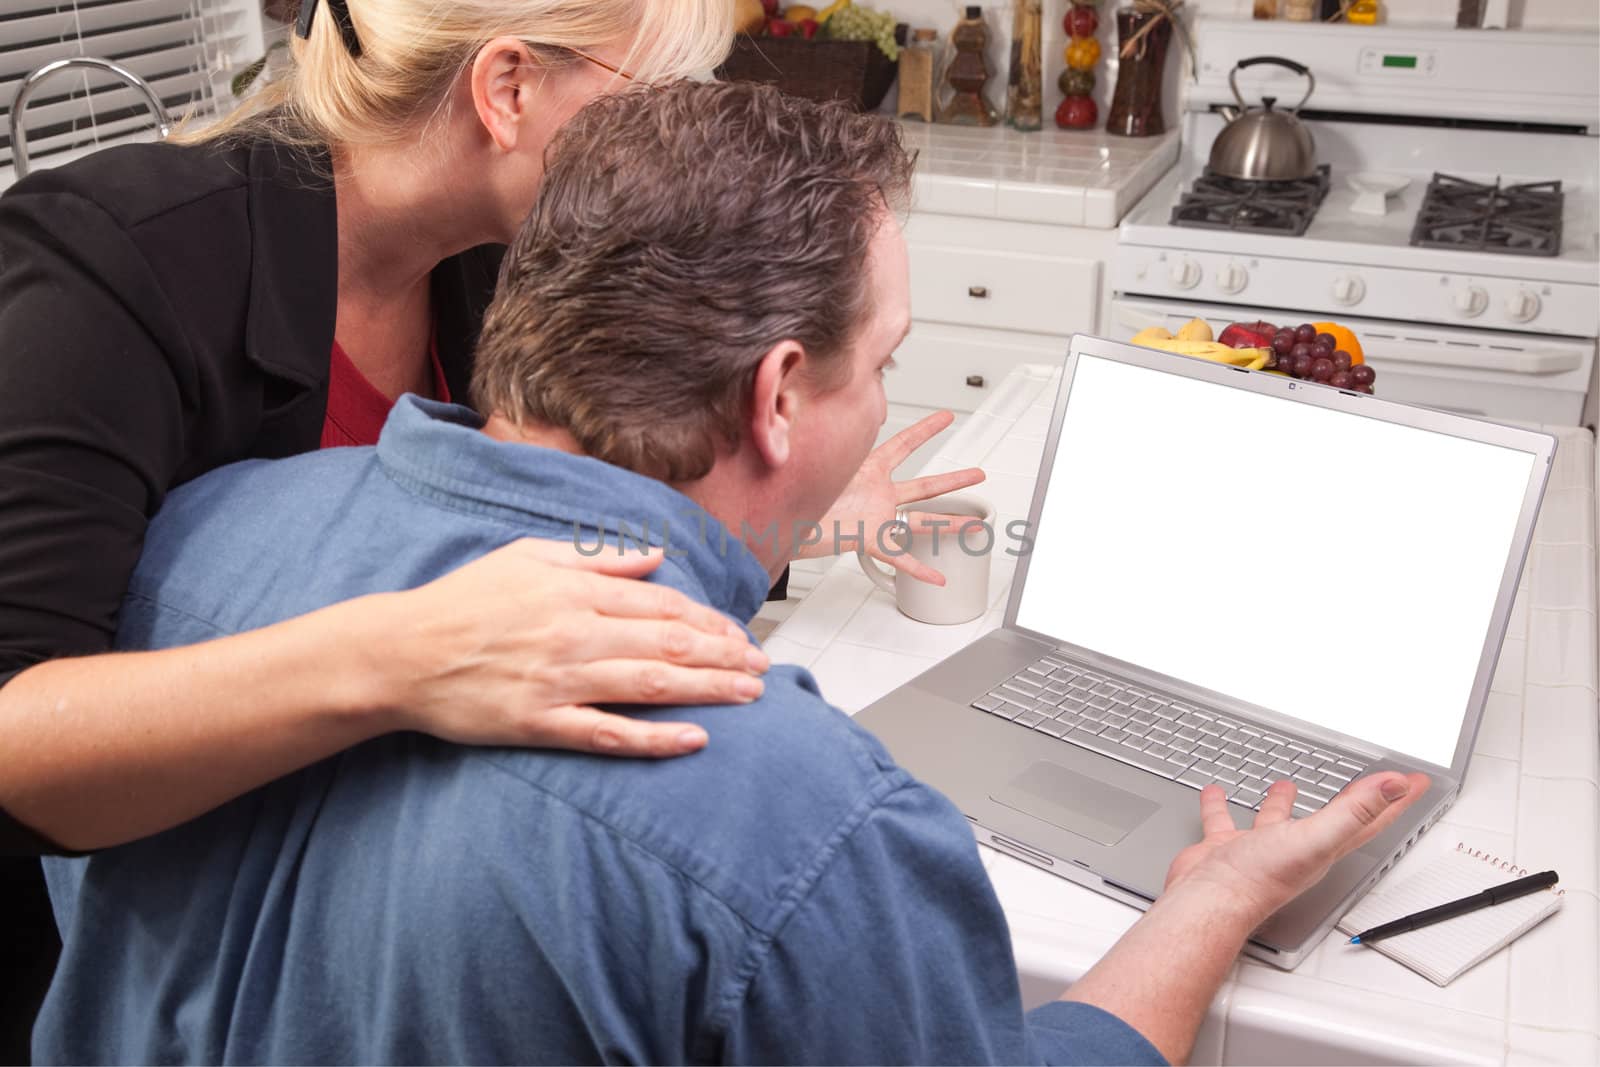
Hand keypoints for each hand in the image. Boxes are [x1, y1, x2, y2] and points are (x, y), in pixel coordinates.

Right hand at [367, 539, 769, 758]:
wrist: (401, 652)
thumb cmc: (463, 602)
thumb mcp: (528, 558)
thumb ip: (596, 558)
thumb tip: (652, 555)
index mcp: (575, 591)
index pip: (661, 604)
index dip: (708, 620)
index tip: (738, 634)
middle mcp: (575, 633)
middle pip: (668, 642)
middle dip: (724, 655)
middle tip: (763, 668)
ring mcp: (559, 681)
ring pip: (651, 684)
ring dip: (708, 690)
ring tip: (749, 695)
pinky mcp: (540, 722)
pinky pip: (609, 733)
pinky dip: (654, 738)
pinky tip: (694, 740)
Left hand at [803, 410, 984, 584]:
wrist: (778, 523)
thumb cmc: (795, 490)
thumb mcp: (817, 459)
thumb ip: (825, 434)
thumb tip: (810, 402)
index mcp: (867, 471)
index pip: (902, 444)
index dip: (925, 430)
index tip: (945, 417)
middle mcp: (876, 495)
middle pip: (923, 487)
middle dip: (952, 481)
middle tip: (977, 474)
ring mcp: (876, 518)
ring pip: (921, 522)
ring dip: (949, 524)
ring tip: (974, 525)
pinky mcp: (869, 541)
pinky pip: (899, 557)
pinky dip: (918, 569)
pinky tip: (936, 576)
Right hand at [1163, 772, 1430, 925]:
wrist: (1210, 899)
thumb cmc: (1260, 879)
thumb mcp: (1316, 838)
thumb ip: (1355, 811)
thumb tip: (1394, 787)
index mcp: (1324, 847)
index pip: (1371, 819)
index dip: (1395, 799)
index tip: (1414, 781)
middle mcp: (1297, 848)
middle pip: (1332, 818)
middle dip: (1349, 798)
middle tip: (1361, 783)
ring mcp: (1261, 848)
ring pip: (1278, 819)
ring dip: (1283, 801)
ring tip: (1285, 783)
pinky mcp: (1227, 847)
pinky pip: (1226, 820)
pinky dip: (1222, 806)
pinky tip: (1216, 794)